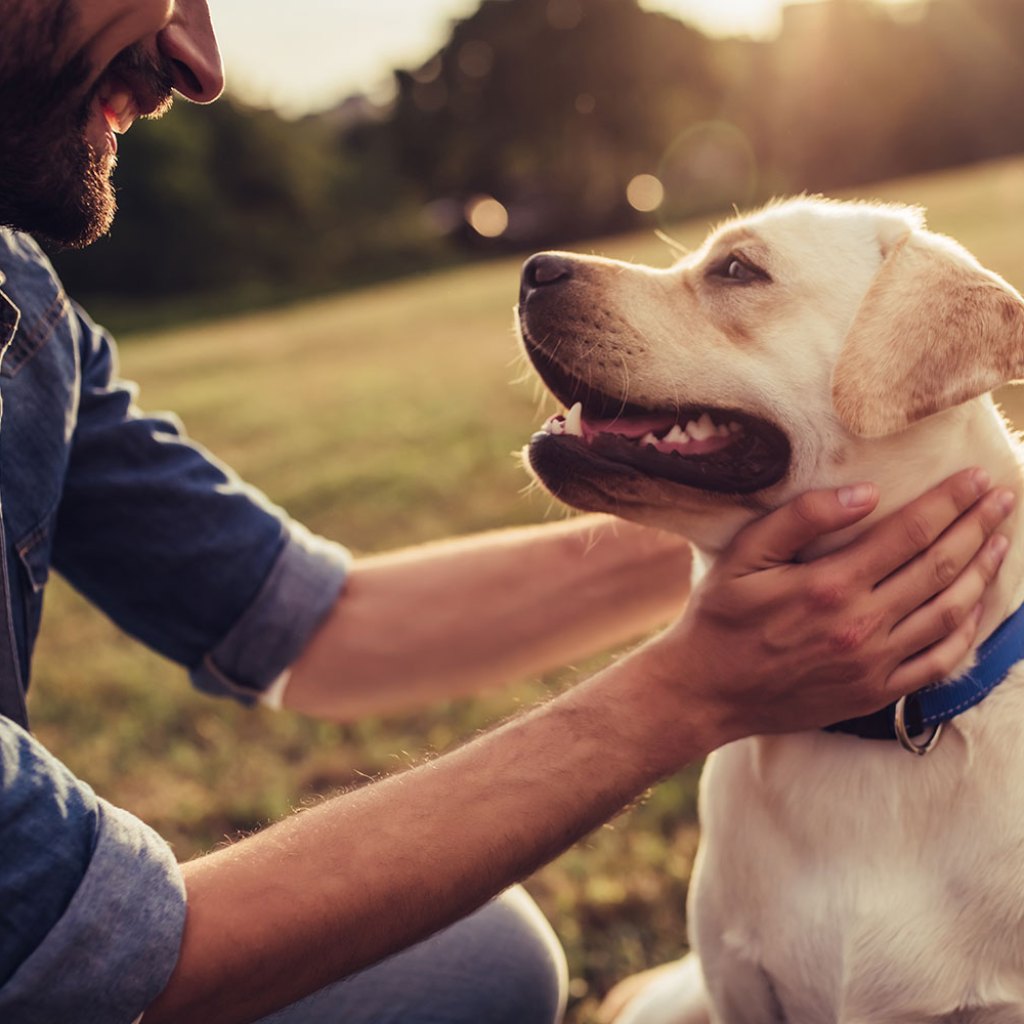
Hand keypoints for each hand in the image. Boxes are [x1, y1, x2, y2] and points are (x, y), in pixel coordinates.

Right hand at [649, 468, 1013, 741]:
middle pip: (940, 567)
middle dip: (977, 527)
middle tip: (1003, 498)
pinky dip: (967, 630)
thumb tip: (866, 493)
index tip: (978, 477)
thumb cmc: (720, 617)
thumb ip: (802, 518)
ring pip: (949, 612)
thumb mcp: (744, 556)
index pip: (910, 532)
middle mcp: (861, 625)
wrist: (706, 692)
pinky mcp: (875, 693)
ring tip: (1001, 541)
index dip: (950, 502)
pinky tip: (976, 605)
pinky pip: (939, 661)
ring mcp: (873, 664)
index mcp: (830, 585)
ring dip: (982, 572)